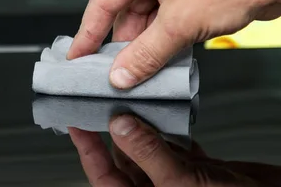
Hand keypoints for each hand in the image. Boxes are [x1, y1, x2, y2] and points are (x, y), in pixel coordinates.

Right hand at [67, 0, 280, 88]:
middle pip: (126, 8)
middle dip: (122, 41)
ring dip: (145, 41)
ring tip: (140, 68)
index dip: (89, 31)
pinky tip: (164, 56)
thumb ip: (145, 54)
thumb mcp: (179, 25)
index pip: (103, 0)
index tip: (78, 55)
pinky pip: (169, 14)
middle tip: (113, 70)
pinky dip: (164, 35)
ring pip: (149, 13)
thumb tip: (121, 75)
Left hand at [69, 114, 280, 186]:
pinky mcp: (202, 170)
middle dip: (116, 131)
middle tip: (104, 103)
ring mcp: (181, 180)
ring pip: (151, 150)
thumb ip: (149, 153)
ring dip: (142, 126)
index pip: (106, 178)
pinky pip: (178, 146)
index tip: (78, 124)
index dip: (89, 152)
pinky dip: (171, 129)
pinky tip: (167, 112)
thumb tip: (119, 126)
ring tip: (131, 101)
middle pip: (126, 160)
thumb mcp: (184, 182)